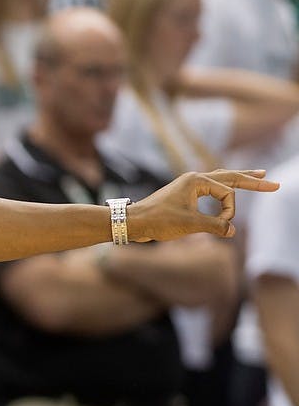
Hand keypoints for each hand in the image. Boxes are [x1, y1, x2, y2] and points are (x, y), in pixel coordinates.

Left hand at [127, 169, 278, 241]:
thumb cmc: (158, 220)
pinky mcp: (185, 194)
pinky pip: (212, 187)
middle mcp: (194, 178)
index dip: (230, 211)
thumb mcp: (190, 224)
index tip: (223, 225)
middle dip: (252, 179)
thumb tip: (232, 231)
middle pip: (230, 176)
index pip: (227, 194)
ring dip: (240, 178)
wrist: (134, 222)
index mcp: (196, 181)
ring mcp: (189, 185)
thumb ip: (215, 226)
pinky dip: (224, 188)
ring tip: (259, 174)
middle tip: (272, 182)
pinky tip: (230, 186)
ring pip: (221, 179)